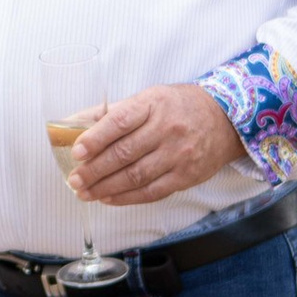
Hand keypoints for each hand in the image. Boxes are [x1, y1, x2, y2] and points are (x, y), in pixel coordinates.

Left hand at [70, 83, 248, 209]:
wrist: (225, 121)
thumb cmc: (178, 107)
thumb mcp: (148, 98)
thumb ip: (111, 113)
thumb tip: (71, 124)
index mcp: (153, 104)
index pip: (120, 121)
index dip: (96, 138)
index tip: (77, 152)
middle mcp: (167, 129)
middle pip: (125, 153)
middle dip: (95, 170)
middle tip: (74, 179)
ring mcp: (179, 154)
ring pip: (136, 176)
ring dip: (106, 188)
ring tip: (85, 193)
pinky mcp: (186, 176)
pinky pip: (152, 191)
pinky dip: (127, 197)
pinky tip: (108, 198)